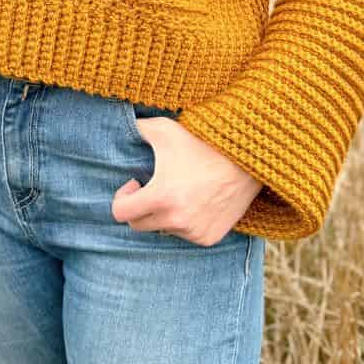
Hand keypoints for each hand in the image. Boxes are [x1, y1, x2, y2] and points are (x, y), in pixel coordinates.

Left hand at [112, 118, 263, 244]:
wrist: (246, 160)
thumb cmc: (203, 142)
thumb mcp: (165, 129)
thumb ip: (136, 129)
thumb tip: (118, 125)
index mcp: (161, 198)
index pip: (120, 214)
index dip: (122, 197)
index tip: (136, 183)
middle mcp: (176, 220)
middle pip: (139, 225)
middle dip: (140, 207)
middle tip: (153, 187)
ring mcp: (193, 232)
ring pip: (162, 229)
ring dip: (163, 214)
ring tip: (178, 191)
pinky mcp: (208, 238)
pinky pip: (185, 234)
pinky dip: (184, 222)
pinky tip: (195, 201)